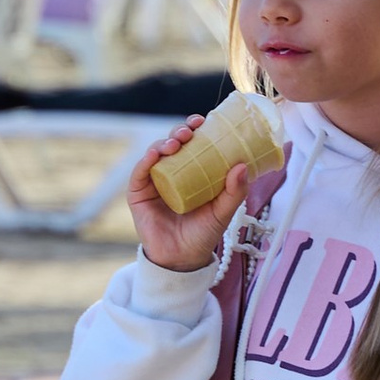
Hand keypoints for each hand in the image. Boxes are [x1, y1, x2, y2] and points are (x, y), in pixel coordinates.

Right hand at [127, 129, 252, 273]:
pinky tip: (155, 154)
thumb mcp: (223, 212)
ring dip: (164, 142)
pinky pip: (139, 172)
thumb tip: (242, 165)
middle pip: (173, 143)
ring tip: (175, 144)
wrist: (182, 259)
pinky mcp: (138, 193)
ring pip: (156, 153)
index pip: (193, 144)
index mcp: (192, 172)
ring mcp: (154, 181)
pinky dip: (146, 160)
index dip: (196, 129)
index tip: (203, 119)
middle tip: (190, 130)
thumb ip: (234, 191)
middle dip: (180, 131)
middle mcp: (172, 172)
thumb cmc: (203, 234)